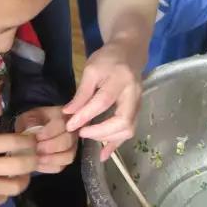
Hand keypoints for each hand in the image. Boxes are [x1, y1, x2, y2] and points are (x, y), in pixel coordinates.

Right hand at [0, 133, 37, 206]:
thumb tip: (20, 143)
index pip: (13, 142)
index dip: (28, 141)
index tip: (33, 141)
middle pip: (20, 165)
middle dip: (33, 159)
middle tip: (35, 157)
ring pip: (17, 186)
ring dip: (25, 178)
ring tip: (24, 173)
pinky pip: (4, 197)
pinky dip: (8, 190)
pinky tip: (5, 184)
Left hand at [17, 106, 77, 173]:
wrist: (31, 133)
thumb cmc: (31, 122)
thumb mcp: (28, 116)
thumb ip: (31, 120)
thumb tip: (33, 127)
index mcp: (64, 116)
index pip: (62, 124)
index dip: (49, 132)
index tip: (37, 136)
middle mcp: (73, 131)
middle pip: (67, 141)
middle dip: (50, 146)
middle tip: (37, 148)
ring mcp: (72, 147)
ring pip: (68, 156)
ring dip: (50, 158)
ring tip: (37, 157)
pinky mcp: (65, 160)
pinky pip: (61, 167)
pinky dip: (48, 167)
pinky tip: (38, 164)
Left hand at [64, 42, 141, 159]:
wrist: (130, 52)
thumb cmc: (108, 59)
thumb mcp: (91, 69)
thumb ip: (82, 92)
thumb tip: (68, 114)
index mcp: (120, 80)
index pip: (103, 102)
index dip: (86, 116)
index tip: (70, 125)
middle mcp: (133, 94)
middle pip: (122, 120)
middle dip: (100, 132)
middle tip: (81, 133)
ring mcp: (138, 104)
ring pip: (128, 129)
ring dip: (108, 138)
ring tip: (90, 138)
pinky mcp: (137, 111)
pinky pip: (129, 131)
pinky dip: (116, 143)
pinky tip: (104, 154)